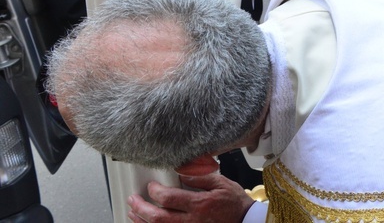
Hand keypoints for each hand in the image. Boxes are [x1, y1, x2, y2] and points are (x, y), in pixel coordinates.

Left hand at [127, 173, 252, 222]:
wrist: (245, 222)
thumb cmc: (234, 203)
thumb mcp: (222, 183)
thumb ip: (200, 177)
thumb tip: (181, 171)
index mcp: (199, 204)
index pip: (168, 198)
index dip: (155, 191)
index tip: (151, 185)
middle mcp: (191, 221)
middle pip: (158, 218)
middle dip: (141, 208)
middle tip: (133, 199)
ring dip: (142, 221)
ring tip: (132, 213)